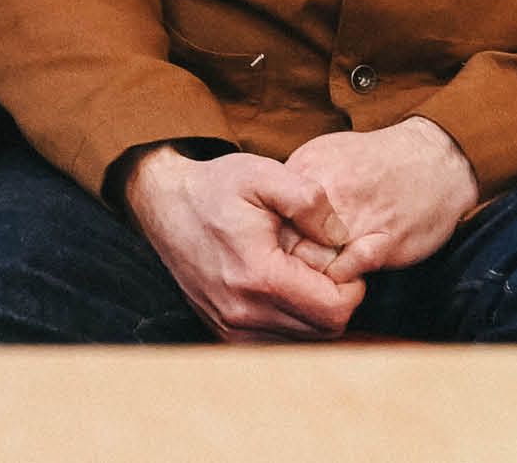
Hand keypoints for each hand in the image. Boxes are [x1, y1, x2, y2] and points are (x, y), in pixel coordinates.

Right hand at [125, 147, 363, 339]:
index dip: (351, 285)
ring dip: (315, 312)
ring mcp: (230, 328)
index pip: (334, 309)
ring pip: (304, 342)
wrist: (165, 204)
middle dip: (337, 299)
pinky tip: (286, 289)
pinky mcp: (224, 332)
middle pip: (324, 331)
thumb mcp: (264, 174)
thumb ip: (310, 200)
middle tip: (325, 263)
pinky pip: (278, 343)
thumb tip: (341, 237)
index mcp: (258, 276)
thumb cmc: (217, 188)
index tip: (341, 257)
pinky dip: (292, 322)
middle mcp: (242, 313)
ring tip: (304, 273)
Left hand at [284, 117, 482, 284]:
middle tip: (294, 268)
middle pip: (288, 242)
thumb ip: (293, 182)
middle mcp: (330, 194)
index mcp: (309, 171)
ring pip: (315, 263)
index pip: (270, 216)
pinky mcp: (384, 242)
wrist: (435, 161)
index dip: (269, 238)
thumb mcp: (324, 154)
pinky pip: (348, 273)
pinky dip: (342, 280)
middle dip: (287, 260)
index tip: (273, 248)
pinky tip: (346, 273)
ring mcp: (358, 218)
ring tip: (319, 273)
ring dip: (314, 274)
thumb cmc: (376, 161)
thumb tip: (261, 208)